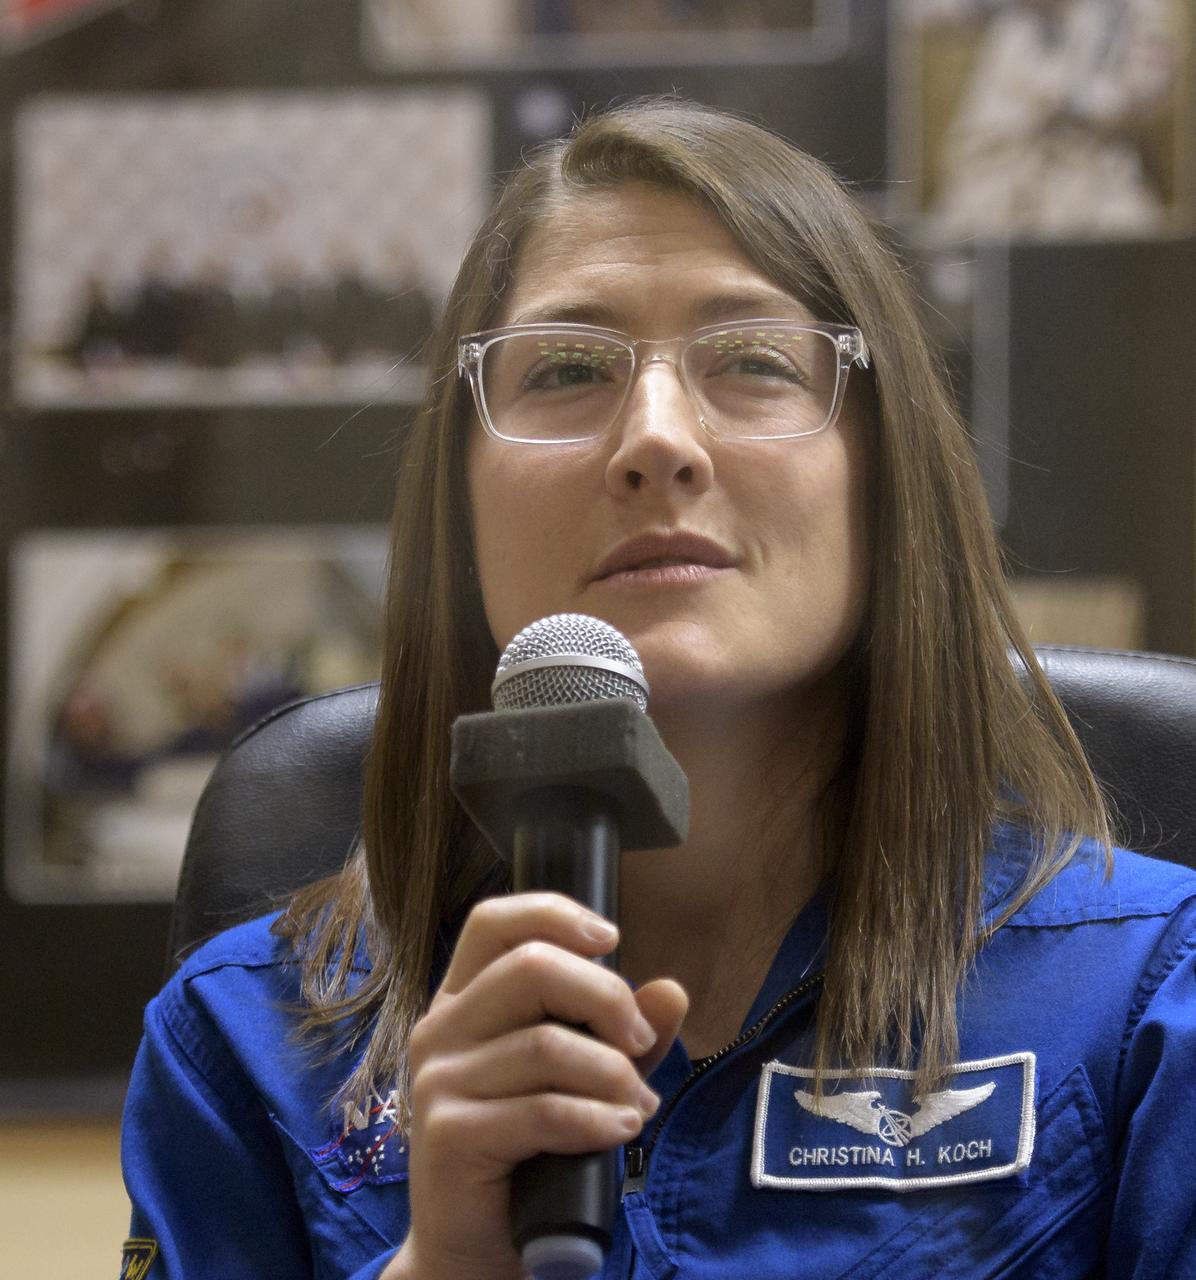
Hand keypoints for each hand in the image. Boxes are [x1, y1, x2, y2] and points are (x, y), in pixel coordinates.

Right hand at [383, 893, 686, 1279]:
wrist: (475, 1247)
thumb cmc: (529, 1150)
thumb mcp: (582, 1078)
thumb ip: (622, 1034)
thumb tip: (672, 991)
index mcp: (462, 999)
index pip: (494, 922)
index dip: (555, 914)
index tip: (611, 938)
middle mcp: (441, 1029)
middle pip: (531, 968)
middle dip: (606, 997)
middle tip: (640, 1041)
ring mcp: (438, 1082)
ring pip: (546, 1045)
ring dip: (613, 1073)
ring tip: (637, 1104)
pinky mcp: (450, 1136)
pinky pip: (544, 1111)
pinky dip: (598, 1119)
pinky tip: (621, 1129)